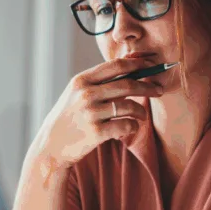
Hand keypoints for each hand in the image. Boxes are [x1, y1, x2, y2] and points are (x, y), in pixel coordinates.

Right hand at [32, 58, 163, 167]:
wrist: (51, 145)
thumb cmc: (69, 117)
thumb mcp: (77, 93)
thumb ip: (99, 81)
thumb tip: (130, 67)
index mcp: (82, 80)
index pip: (116, 66)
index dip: (137, 64)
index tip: (151, 65)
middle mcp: (86, 94)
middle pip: (127, 84)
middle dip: (148, 87)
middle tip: (159, 90)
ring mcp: (91, 113)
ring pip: (130, 106)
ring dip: (141, 111)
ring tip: (142, 115)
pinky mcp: (96, 132)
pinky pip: (126, 125)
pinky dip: (133, 126)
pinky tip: (130, 128)